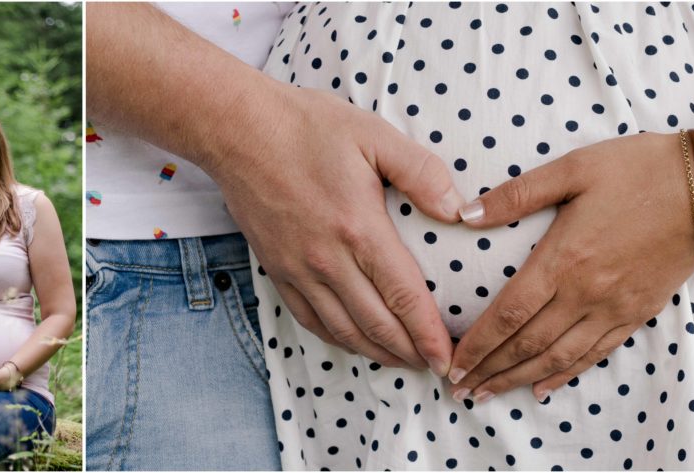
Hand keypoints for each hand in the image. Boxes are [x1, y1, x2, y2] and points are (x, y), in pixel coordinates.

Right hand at [212, 86, 463, 374]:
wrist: (236, 129)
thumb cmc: (305, 127)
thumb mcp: (374, 135)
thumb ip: (421, 171)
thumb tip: (457, 208)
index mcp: (358, 229)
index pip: (403, 297)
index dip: (429, 334)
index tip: (447, 357)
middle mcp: (327, 260)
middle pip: (377, 324)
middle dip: (410, 352)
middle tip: (435, 366)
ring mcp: (297, 269)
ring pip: (343, 330)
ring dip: (376, 352)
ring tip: (402, 361)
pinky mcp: (276, 268)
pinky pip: (308, 318)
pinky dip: (336, 338)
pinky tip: (353, 341)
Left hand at [446, 121, 693, 401]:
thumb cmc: (639, 169)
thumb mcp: (573, 168)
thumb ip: (517, 194)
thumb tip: (465, 214)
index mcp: (564, 258)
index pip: (509, 313)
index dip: (479, 343)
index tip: (453, 362)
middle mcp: (586, 292)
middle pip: (528, 343)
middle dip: (490, 368)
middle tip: (460, 387)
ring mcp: (614, 306)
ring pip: (559, 355)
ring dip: (519, 377)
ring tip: (490, 393)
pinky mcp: (638, 311)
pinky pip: (596, 352)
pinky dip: (566, 373)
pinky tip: (544, 385)